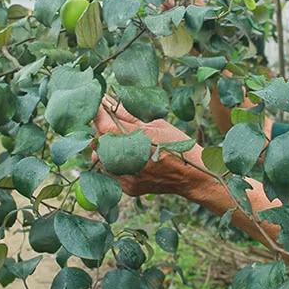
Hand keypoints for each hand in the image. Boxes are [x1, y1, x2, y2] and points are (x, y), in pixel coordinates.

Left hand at [93, 97, 208, 197]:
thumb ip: (128, 114)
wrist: (191, 176)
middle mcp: (125, 160)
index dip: (97, 113)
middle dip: (102, 131)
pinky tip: (130, 159)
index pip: (102, 123)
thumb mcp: (156, 123)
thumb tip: (107, 100)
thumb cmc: (176, 145)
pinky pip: (110, 173)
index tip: (98, 105)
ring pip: (101, 158)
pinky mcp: (126, 187)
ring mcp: (124, 176)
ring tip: (124, 143)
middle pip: (98, 141)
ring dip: (106, 148)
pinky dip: (115, 163)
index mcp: (133, 139)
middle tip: (116, 125)